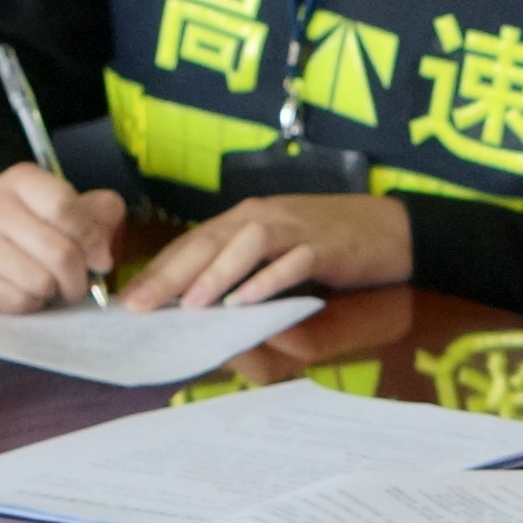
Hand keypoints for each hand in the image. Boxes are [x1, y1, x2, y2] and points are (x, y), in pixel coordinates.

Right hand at [0, 163, 124, 311]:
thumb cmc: (33, 221)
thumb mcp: (69, 203)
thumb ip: (100, 216)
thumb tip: (102, 257)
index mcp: (23, 180)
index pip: (64, 207)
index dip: (91, 238)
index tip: (101, 258)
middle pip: (58, 252)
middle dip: (81, 276)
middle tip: (81, 280)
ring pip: (40, 281)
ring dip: (57, 290)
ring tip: (55, 283)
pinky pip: (19, 301)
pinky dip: (34, 302)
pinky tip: (29, 289)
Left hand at [121, 196, 409, 309]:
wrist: (393, 228)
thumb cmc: (331, 241)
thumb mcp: (279, 248)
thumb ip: (243, 267)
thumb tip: (197, 303)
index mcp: (247, 218)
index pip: (194, 242)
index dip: (159, 270)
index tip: (128, 300)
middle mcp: (264, 217)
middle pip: (209, 242)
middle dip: (170, 275)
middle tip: (140, 306)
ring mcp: (296, 229)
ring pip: (245, 246)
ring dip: (215, 274)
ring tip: (189, 304)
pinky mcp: (326, 246)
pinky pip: (291, 261)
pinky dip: (267, 280)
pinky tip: (246, 302)